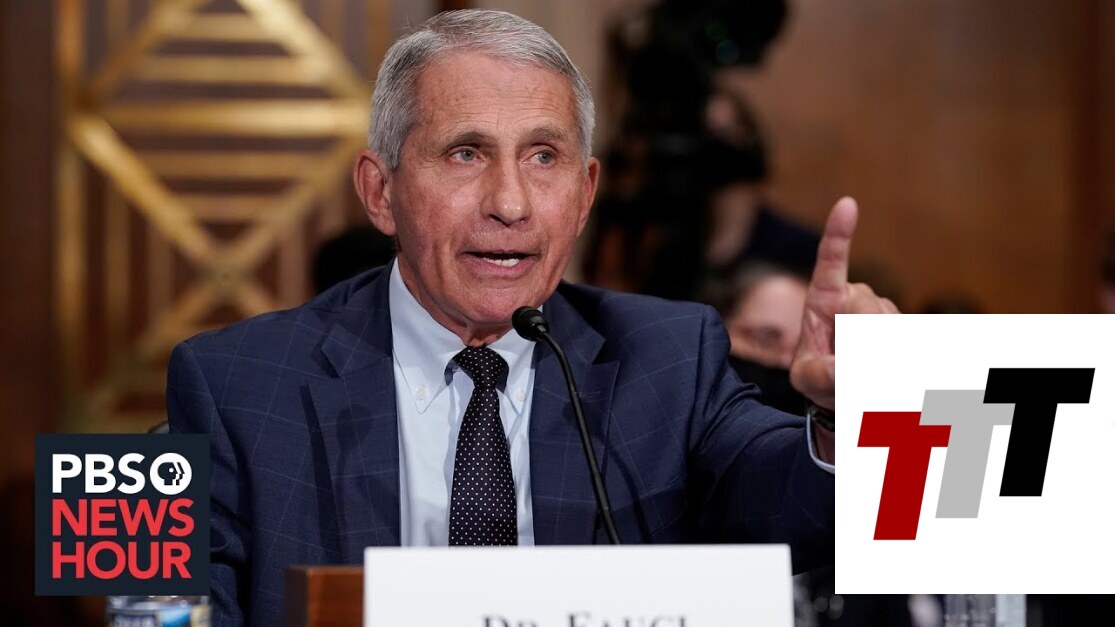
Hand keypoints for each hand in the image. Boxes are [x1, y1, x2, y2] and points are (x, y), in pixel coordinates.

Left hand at [790, 197, 898, 410]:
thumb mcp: (808, 379)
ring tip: (862, 375)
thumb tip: (842, 369)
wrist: (848, 390)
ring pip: (890, 328)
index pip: (830, 262)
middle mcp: (857, 296)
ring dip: (879, 357)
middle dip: (862, 344)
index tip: (846, 204)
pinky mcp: (906, 323)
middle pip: (869, 312)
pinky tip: (888, 376)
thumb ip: (819, 374)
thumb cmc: (820, 377)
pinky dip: (900, 362)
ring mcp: (885, 309)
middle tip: (850, 373)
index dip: (838, 233)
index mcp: (824, 299)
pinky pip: (909, 338)